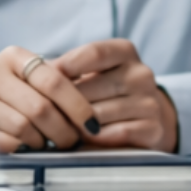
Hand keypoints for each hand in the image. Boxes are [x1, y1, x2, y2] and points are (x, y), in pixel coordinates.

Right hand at [0, 46, 99, 153]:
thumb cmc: (3, 92)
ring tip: (45, 143)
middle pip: (41, 108)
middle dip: (63, 131)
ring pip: (24, 128)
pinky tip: (23, 146)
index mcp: (13, 56)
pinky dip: (20, 149)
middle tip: (71, 141)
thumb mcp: (23, 77)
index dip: (78, 105)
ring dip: (41, 142)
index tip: (92, 124)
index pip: (54, 80)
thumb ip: (52, 85)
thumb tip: (92, 113)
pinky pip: (4, 142)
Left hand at [54, 39, 178, 150]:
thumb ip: (69, 69)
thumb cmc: (107, 92)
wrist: (147, 119)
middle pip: (91, 87)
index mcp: (125, 51)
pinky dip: (96, 139)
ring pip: (98, 114)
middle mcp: (141, 73)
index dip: (67, 65)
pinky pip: (114, 134)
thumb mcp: (93, 72)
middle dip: (66, 103)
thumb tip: (38, 71)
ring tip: (65, 127)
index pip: (94, 53)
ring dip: (77, 124)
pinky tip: (87, 139)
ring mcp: (149, 101)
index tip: (47, 79)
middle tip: (48, 113)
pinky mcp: (153, 128)